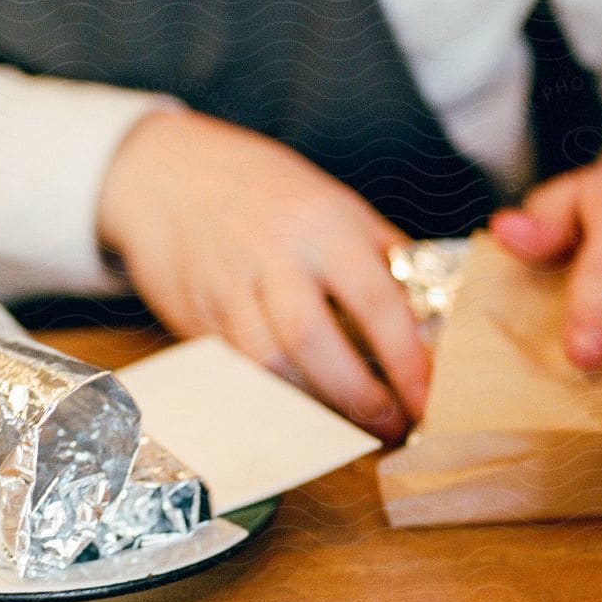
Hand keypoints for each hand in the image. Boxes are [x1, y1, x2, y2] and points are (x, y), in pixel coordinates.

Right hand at [98, 111, 429, 440]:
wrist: (166, 174)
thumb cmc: (267, 192)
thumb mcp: (335, 204)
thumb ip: (382, 259)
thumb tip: (435, 324)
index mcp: (321, 224)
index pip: (375, 300)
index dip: (406, 359)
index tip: (428, 400)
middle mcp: (270, 255)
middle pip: (311, 341)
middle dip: (355, 395)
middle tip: (389, 425)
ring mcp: (224, 288)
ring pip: (265, 365)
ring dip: (311, 407)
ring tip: (345, 426)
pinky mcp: (192, 317)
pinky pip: (235, 370)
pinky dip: (271, 398)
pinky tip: (297, 410)